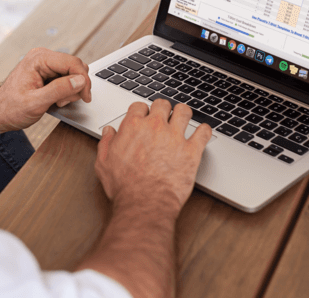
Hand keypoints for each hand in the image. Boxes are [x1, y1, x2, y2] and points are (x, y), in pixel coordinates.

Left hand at [0, 48, 91, 131]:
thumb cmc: (10, 108)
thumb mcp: (36, 103)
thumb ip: (59, 90)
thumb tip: (80, 80)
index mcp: (39, 59)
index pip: (72, 63)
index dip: (83, 80)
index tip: (86, 96)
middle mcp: (43, 57)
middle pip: (75, 67)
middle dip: (76, 86)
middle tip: (64, 102)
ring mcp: (45, 64)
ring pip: (73, 73)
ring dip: (71, 90)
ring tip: (57, 102)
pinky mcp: (47, 71)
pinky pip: (66, 78)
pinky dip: (66, 91)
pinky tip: (55, 100)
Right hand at [94, 100, 210, 213]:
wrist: (144, 204)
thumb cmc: (125, 187)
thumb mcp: (104, 164)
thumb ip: (106, 144)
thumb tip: (109, 132)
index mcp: (133, 127)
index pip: (140, 106)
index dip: (142, 111)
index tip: (144, 117)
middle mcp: (155, 127)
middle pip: (162, 104)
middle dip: (163, 109)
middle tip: (164, 117)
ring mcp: (175, 137)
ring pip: (184, 111)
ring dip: (183, 114)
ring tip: (183, 119)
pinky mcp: (192, 151)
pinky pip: (204, 132)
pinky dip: (204, 131)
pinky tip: (201, 133)